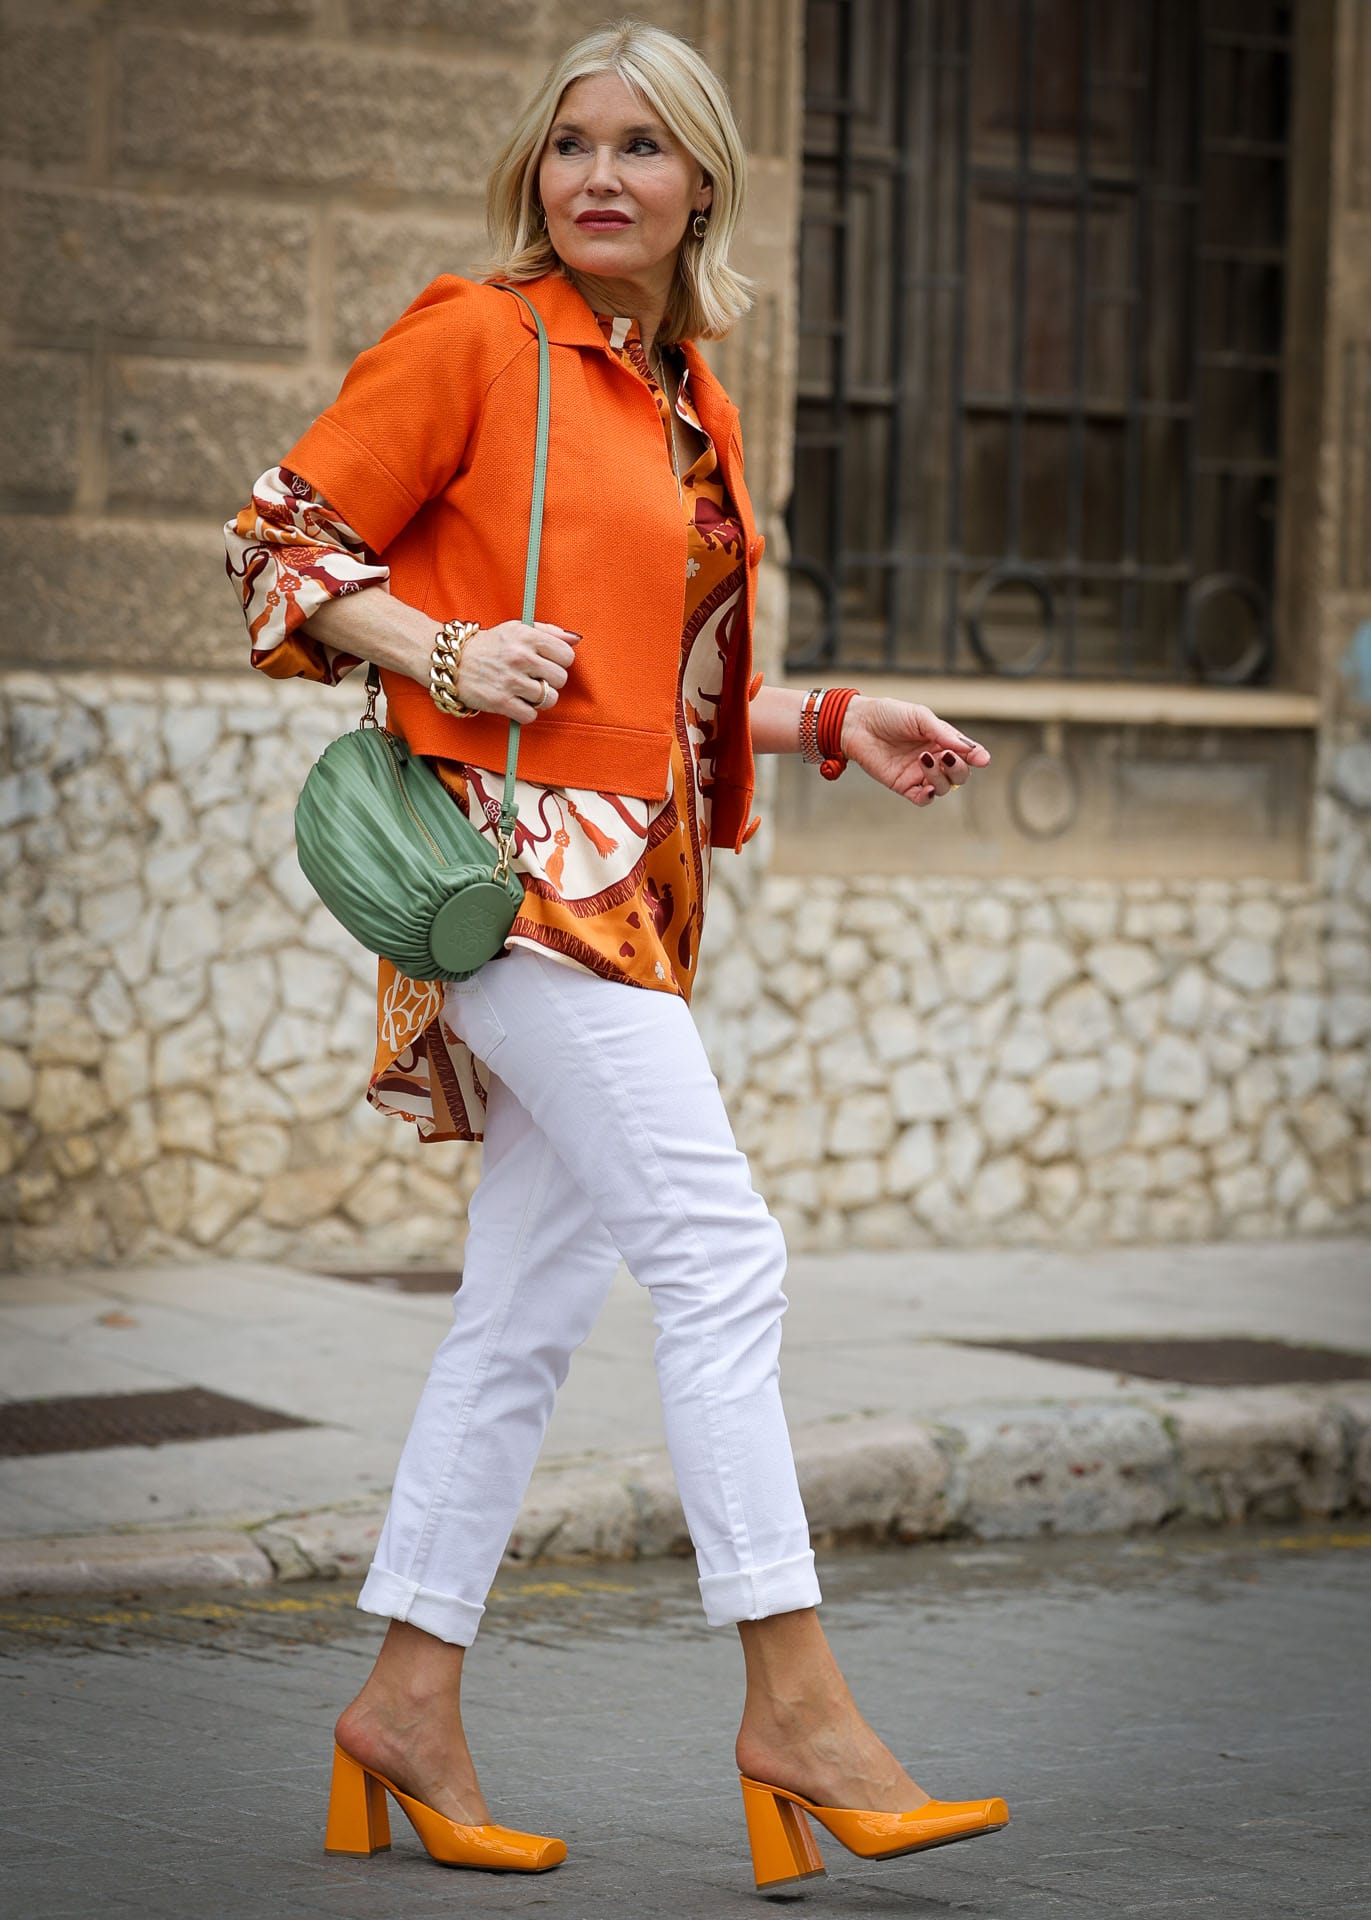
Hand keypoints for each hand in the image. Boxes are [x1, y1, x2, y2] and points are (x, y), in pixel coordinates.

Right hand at [453, 620, 579, 722]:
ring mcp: (511, 680)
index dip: (560, 662)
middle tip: (535, 678)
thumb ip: (549, 632)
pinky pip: (531, 715)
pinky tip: (517, 703)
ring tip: (526, 691)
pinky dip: (526, 713)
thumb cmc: (490, 646)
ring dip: (540, 699)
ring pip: (549, 699)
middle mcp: (520, 657)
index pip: (566, 655)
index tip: (548, 663)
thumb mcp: (517, 628)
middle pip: (560, 679)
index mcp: (527, 636)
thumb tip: (575, 639)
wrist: (454, 662)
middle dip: (550, 681)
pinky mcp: (501, 701)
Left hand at [839, 696, 989, 805]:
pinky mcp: (903, 785)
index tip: (982, 759)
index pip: (967, 753)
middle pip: (959, 774)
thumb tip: (968, 748)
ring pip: (943, 787)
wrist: (858, 724)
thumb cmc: (889, 714)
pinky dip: (927, 797)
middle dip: (958, 768)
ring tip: (925, 759)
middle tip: (945, 755)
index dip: (977, 757)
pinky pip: (922, 799)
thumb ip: (943, 733)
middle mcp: (934, 758)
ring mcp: (919, 773)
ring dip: (939, 777)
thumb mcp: (919, 717)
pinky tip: (924, 788)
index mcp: (942, 740)